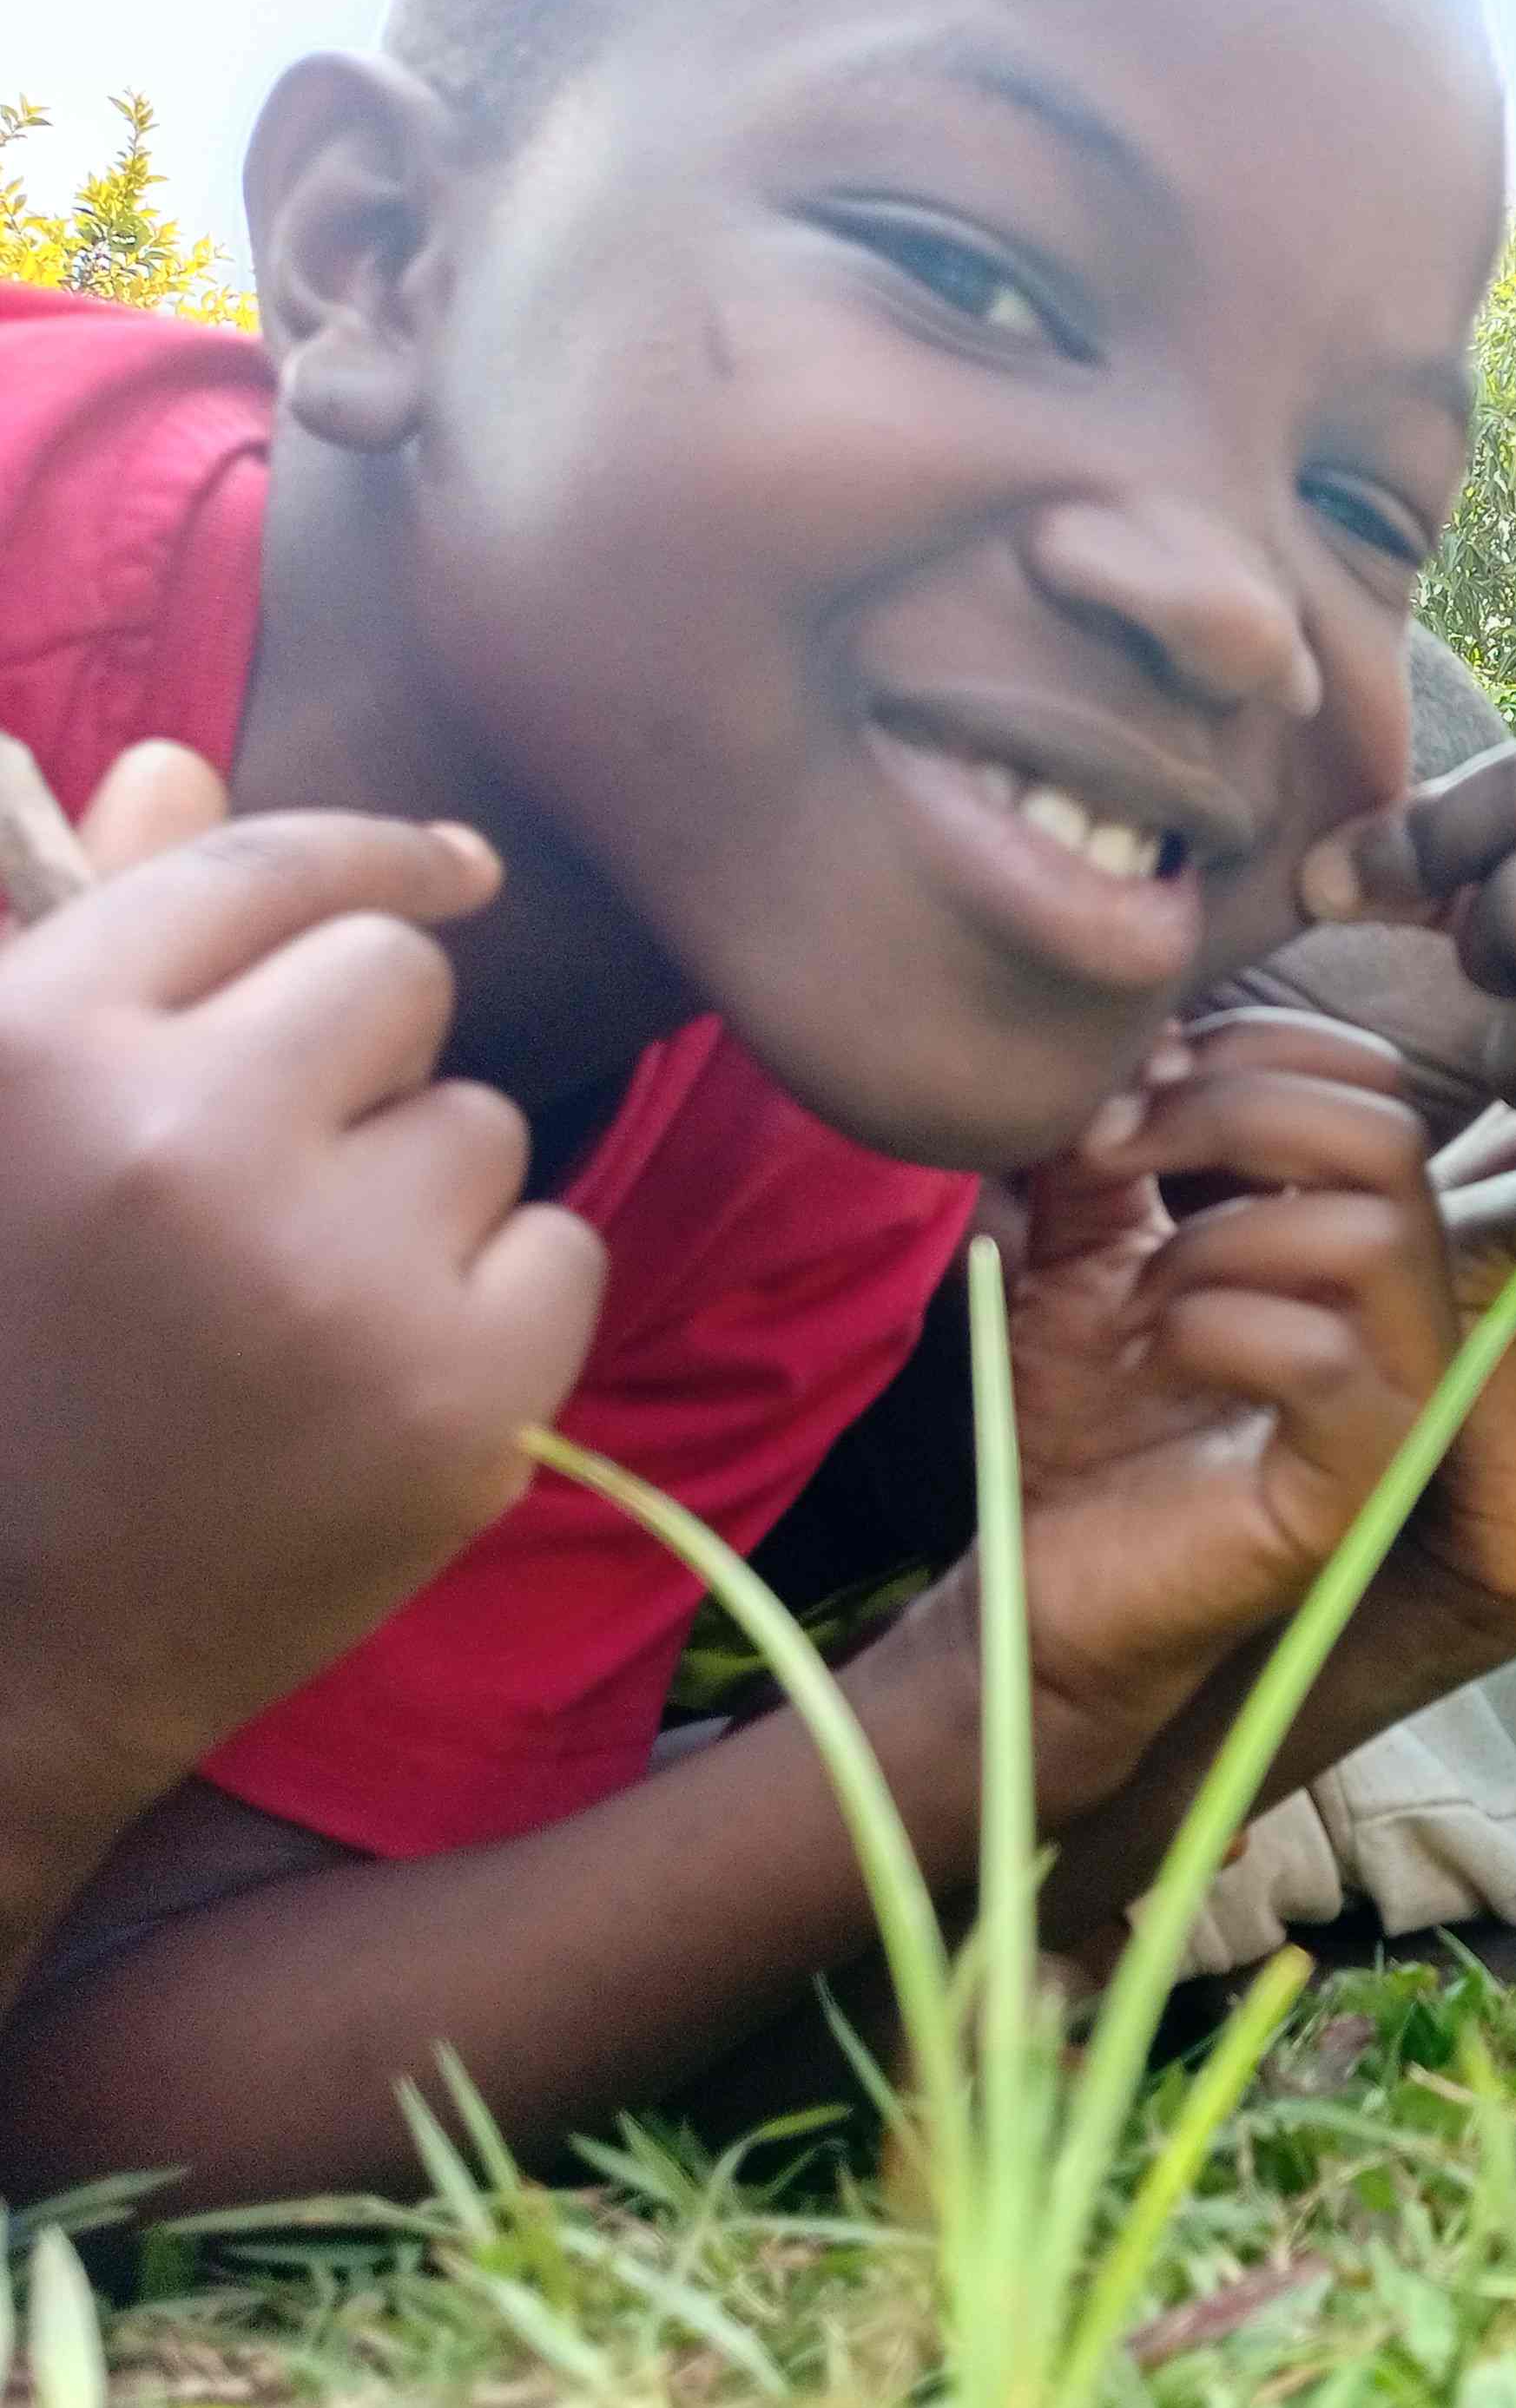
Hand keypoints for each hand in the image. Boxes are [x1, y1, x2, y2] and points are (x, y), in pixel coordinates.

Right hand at [0, 764, 606, 1826]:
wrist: (2, 1647)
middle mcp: (186, 1133)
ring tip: (292, 1310)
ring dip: (424, 1199)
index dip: (378, 853)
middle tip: (279, 1186)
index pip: (269, 865)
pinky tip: (378, 1381)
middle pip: (402, 977)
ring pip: (488, 1126)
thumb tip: (181, 761)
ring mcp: (333, 1271)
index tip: (453, 866)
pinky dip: (502, 1311)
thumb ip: (97, 936)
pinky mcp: (457, 1394)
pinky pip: (566, 1251)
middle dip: (370, 1061)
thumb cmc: (2, 1361)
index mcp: (40, 1042)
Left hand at [1002, 1010, 1456, 1816]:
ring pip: (1376, 1235)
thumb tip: (1131, 1037)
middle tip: (1109, 1156)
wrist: (1045, 1592)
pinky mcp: (1358, 1482)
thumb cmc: (1081, 1424)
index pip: (1369, 1081)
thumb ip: (1110, 1143)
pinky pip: (1323, 1357)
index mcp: (1354, 1235)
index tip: (1120, 1093)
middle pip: (1388, 1134)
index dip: (1246, 1049)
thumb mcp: (1079, 1245)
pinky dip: (1210, 1325)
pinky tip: (1145, 1357)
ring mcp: (1397, 1399)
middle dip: (1229, 1112)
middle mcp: (1401, 1310)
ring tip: (1133, 1292)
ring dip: (1218, 1232)